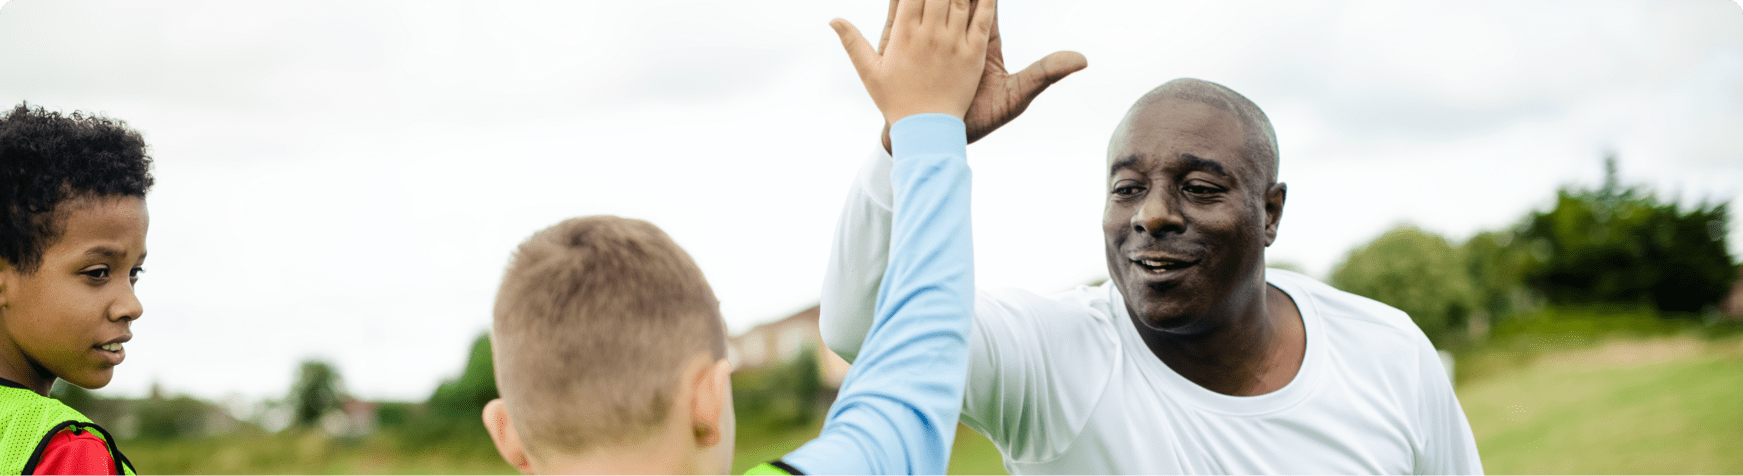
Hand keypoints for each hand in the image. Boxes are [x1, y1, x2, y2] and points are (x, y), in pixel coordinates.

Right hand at [831, 0, 996, 124]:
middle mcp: (929, 34)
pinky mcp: (973, 55)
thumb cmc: (895, 102)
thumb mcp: (869, 72)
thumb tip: (833, 20)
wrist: (925, 130)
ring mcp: (953, 43)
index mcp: (904, 35)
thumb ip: (852, 42)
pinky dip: (987, 2)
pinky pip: (983, 20)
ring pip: (961, 0)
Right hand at [875, 0, 1087, 150]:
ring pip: (934, 2)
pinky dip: (905, 1)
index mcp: (986, 40)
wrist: (938, 138)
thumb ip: (1044, 74)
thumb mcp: (1015, 97)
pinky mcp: (908, 44)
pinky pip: (907, 16)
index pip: (987, 3)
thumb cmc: (980, 120)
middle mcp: (960, 34)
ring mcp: (933, 38)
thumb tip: (1083, 60)